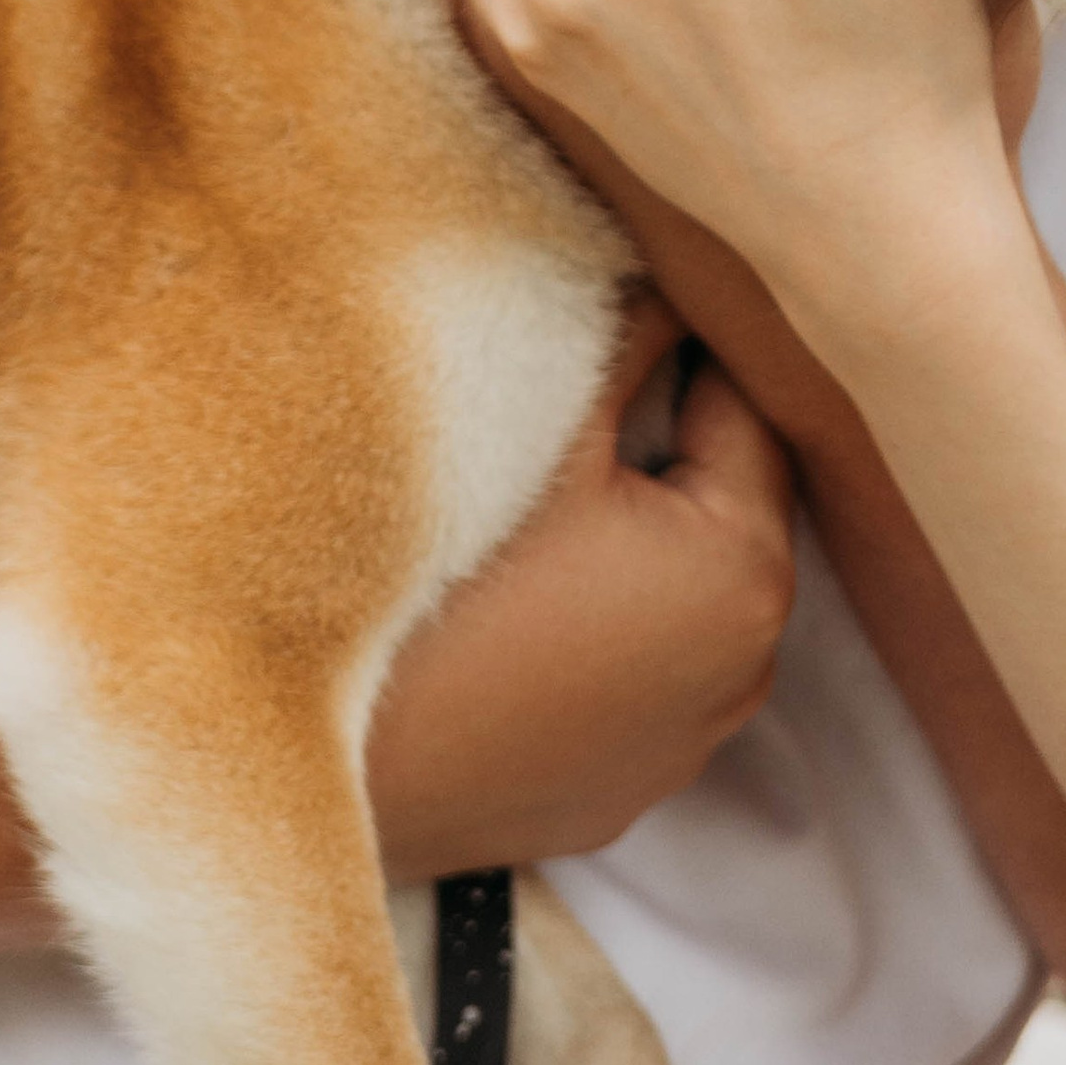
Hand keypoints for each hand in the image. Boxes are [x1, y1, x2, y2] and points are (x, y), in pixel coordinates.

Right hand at [366, 296, 794, 878]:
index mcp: (747, 571)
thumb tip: (674, 273)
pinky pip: (642, 674)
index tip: (643, 300)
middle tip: (590, 383)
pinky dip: (610, 627)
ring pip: (687, 594)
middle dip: (677, 444)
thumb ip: (631, 337)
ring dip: (647, 539)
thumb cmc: (431, 586)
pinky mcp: (619, 791)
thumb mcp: (544, 433)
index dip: (697, 348)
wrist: (311, 762)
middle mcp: (746, 671)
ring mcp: (683, 747)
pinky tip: (531, 595)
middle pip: (729, 508)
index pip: (754, 414)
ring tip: (554, 490)